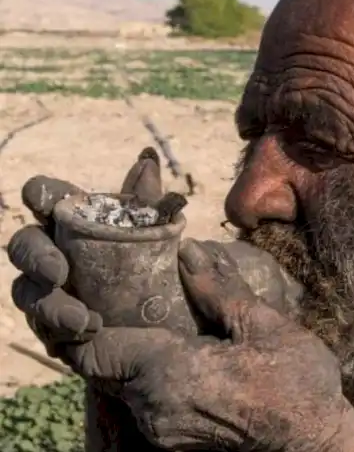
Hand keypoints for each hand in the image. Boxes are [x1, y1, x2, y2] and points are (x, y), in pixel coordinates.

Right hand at [7, 147, 174, 451]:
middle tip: (58, 271)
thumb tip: (147, 159)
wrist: (189, 330)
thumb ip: (152, 205)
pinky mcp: (61, 333)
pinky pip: (46, 332)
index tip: (43, 200)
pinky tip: (92, 331)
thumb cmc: (173, 276)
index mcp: (81, 224)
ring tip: (84, 320)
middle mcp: (60, 255)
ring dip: (50, 304)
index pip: (48, 198)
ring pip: (27, 292)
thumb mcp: (169, 241)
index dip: (41, 194)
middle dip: (34, 255)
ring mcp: (56, 295)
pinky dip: (64, 330)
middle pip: (23, 244)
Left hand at [61, 239, 353, 451]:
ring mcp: (160, 428)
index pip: (94, 351)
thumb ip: (220, 289)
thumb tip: (189, 252)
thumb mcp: (265, 325)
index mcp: (170, 374)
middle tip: (119, 291)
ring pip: (117, 383)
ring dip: (125, 350)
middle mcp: (153, 408)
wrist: (316, 441)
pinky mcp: (170, 437)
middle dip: (102, 330)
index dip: (79, 322)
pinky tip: (166, 345)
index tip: (91, 292)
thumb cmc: (298, 384)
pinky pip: (137, 397)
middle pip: (100, 367)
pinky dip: (141, 370)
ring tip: (143, 312)